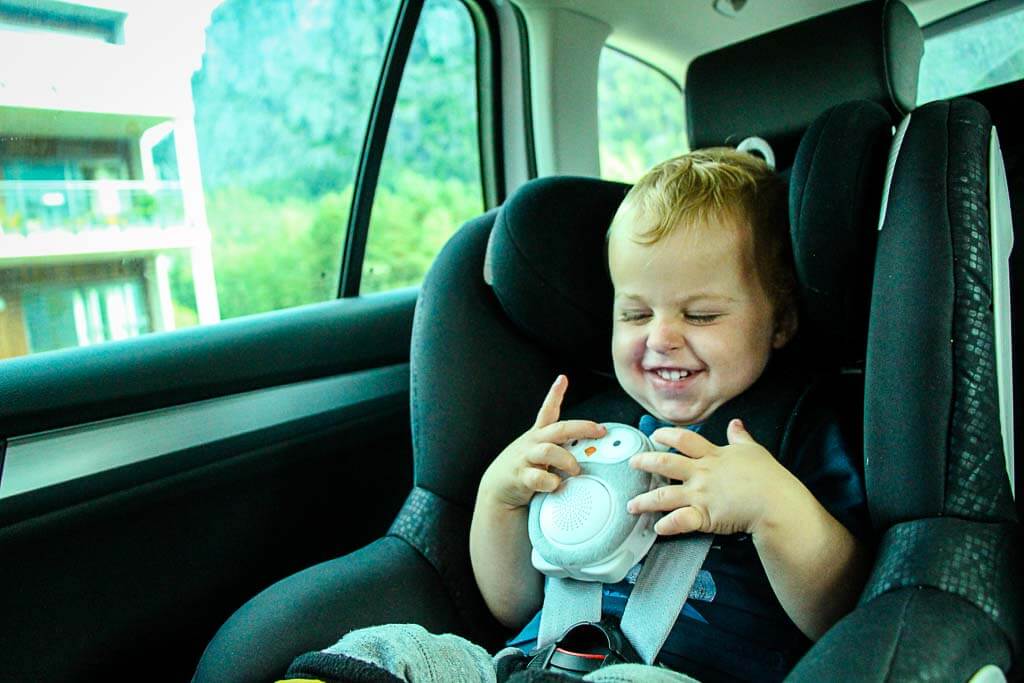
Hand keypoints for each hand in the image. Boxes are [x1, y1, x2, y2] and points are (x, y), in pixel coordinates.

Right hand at [478, 375, 606, 508]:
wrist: (497, 492)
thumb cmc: (524, 472)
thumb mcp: (539, 456)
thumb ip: (559, 452)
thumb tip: (588, 453)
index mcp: (538, 436)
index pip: (547, 411)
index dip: (554, 394)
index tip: (562, 379)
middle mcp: (532, 443)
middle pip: (559, 429)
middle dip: (582, 428)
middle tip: (599, 431)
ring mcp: (526, 458)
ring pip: (549, 451)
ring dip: (567, 460)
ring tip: (575, 469)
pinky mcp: (521, 476)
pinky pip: (539, 477)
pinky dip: (551, 482)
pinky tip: (555, 486)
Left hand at [626, 419, 799, 536]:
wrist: (776, 503)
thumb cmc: (769, 478)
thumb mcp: (754, 450)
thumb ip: (740, 437)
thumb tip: (736, 424)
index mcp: (712, 456)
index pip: (683, 440)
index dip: (666, 435)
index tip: (654, 435)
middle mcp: (702, 473)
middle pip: (665, 463)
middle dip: (645, 462)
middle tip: (632, 463)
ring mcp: (700, 495)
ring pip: (664, 496)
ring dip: (645, 501)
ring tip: (632, 505)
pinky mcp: (705, 516)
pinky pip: (680, 521)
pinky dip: (667, 525)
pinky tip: (657, 527)